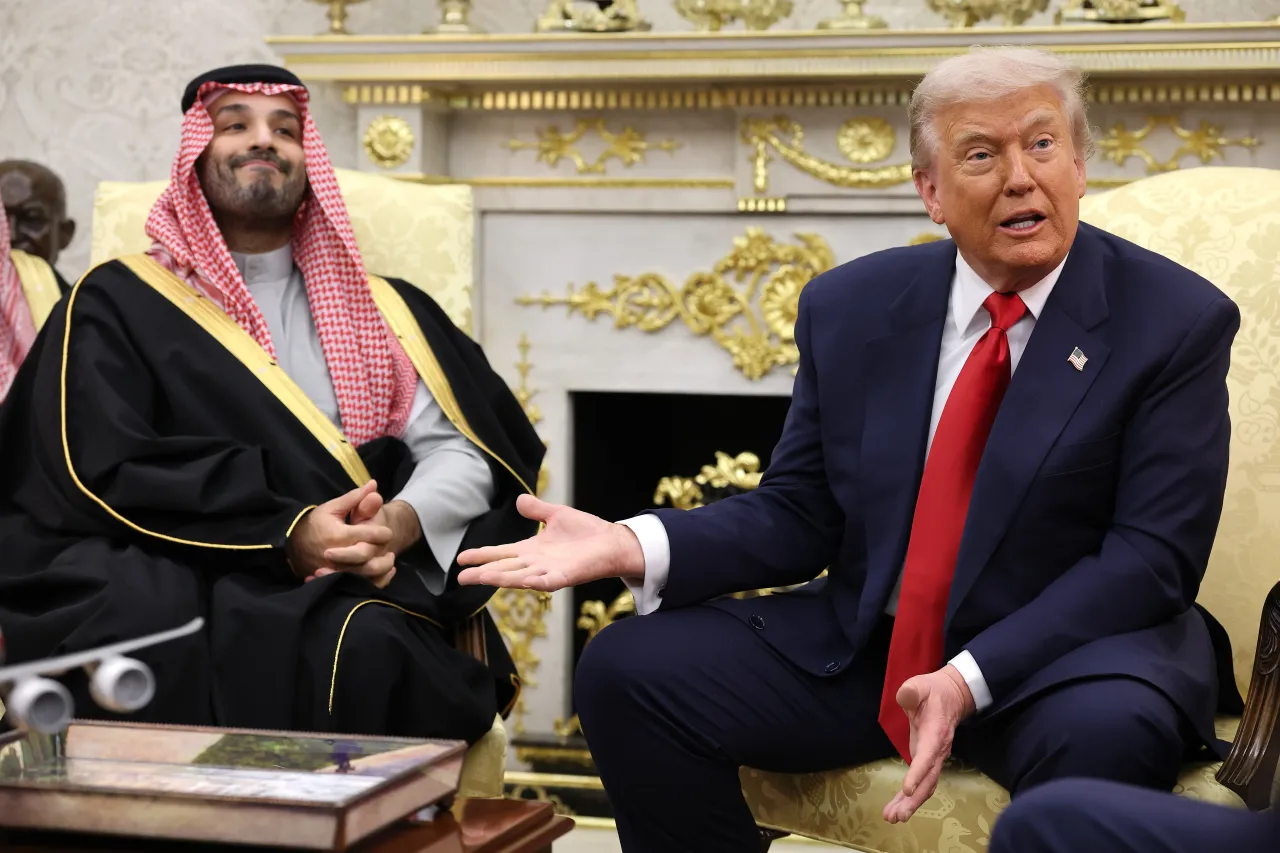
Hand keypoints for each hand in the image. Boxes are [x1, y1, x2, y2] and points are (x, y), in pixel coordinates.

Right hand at [288, 481, 394, 588]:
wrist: (294, 546)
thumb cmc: (315, 524)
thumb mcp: (332, 508)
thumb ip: (354, 498)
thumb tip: (374, 484)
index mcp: (337, 535)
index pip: (366, 535)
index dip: (380, 533)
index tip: (387, 532)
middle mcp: (337, 556)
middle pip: (367, 556)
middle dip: (382, 549)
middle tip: (389, 543)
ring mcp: (336, 572)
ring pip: (365, 574)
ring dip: (382, 567)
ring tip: (390, 559)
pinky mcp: (336, 583)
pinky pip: (360, 587)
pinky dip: (376, 582)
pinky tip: (385, 573)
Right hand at [456, 495, 644, 591]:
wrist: (611, 542)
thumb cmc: (586, 531)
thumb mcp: (557, 515)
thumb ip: (537, 510)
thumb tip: (518, 499)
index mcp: (531, 550)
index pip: (500, 553)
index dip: (481, 556)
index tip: (461, 559)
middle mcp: (536, 563)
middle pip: (503, 569)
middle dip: (482, 573)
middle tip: (460, 578)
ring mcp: (549, 572)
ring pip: (520, 577)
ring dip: (501, 579)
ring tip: (482, 578)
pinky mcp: (566, 576)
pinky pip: (549, 582)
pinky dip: (537, 582)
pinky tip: (526, 581)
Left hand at [882, 664, 974, 823]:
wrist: (952, 697)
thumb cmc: (933, 691)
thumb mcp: (920, 685)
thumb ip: (912, 692)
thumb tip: (904, 696)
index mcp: (935, 732)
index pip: (927, 755)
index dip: (918, 773)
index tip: (907, 789)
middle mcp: (938, 750)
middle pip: (929, 780)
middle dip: (914, 800)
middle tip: (897, 816)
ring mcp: (935, 758)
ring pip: (927, 786)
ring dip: (911, 804)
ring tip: (892, 817)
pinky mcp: (928, 762)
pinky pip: (922, 783)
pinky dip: (910, 798)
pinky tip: (896, 808)